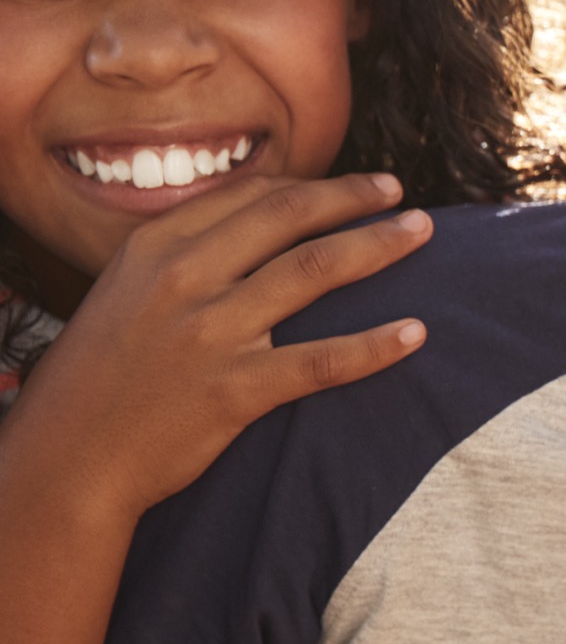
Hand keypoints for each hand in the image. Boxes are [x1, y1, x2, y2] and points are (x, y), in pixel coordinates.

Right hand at [6, 173, 429, 520]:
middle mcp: (183, 277)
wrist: (66, 457)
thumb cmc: (101, 375)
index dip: (314, 185)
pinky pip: (321, 360)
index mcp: (156, 246)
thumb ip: (187, 256)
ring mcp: (210, 332)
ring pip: (314, 270)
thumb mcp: (126, 292)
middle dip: (355, 198)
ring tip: (421, 234)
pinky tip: (415, 333)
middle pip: (290, 217)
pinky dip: (375, 345)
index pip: (252, 196)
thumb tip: (258, 226)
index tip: (357, 186)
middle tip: (403, 194)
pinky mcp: (234, 389)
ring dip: (378, 246)